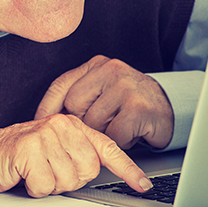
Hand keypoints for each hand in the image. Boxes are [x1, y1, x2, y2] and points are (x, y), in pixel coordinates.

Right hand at [0, 114, 152, 197]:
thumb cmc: (19, 155)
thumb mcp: (54, 150)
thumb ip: (77, 155)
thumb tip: (100, 172)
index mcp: (72, 125)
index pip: (107, 148)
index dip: (127, 169)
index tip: (142, 184)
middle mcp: (61, 125)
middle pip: (88, 171)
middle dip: (69, 180)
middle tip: (49, 172)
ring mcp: (45, 135)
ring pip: (67, 180)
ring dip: (49, 185)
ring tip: (35, 172)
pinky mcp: (29, 149)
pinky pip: (46, 185)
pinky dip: (34, 188)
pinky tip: (24, 175)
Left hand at [34, 55, 173, 148]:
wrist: (170, 108)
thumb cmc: (129, 103)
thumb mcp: (101, 91)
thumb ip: (78, 97)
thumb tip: (45, 119)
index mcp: (97, 65)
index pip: (61, 84)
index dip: (47, 107)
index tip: (37, 123)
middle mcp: (111, 70)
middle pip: (74, 106)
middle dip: (82, 124)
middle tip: (101, 126)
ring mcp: (126, 87)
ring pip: (93, 124)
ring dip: (103, 134)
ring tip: (118, 126)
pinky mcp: (138, 108)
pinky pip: (113, 137)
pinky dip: (120, 142)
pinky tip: (130, 133)